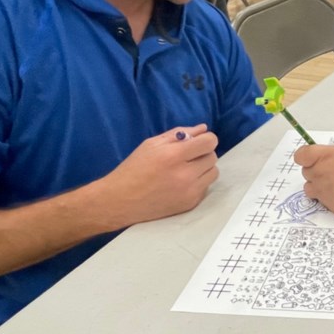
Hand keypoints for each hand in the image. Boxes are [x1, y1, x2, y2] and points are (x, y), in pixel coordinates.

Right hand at [91, 125, 218, 228]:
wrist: (120, 201)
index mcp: (173, 156)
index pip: (209, 142)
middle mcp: (185, 175)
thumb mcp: (152, 144)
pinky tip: (182, 183)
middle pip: (212, 157)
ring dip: (204, 168)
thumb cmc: (134, 168)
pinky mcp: (190, 204)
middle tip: (187, 156)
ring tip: (187, 169)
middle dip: (203, 153)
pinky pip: (206, 187)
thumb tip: (203, 129)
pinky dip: (198, 182)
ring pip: (214, 172)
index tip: (198, 141)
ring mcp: (189, 192)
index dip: (206, 139)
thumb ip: (179, 133)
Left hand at [295, 144, 333, 221]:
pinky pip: (319, 198)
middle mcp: (320, 172)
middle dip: (314, 169)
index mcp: (326, 156)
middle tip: (328, 169)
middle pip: (305, 170)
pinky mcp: (327, 204)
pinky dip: (325, 196)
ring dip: (316, 184)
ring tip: (332, 183)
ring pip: (309, 186)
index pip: (301, 154)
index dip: (304, 155)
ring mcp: (322, 190)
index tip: (308, 155)